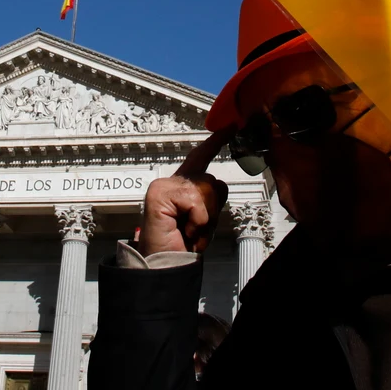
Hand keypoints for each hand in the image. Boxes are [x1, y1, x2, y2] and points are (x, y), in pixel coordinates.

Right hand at [137, 131, 227, 255]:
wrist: (165, 263)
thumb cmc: (183, 243)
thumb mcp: (204, 217)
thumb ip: (211, 197)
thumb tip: (219, 182)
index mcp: (183, 184)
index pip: (201, 156)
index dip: (216, 141)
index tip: (231, 126)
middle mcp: (172, 181)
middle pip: (213, 183)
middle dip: (212, 210)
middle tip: (194, 228)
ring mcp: (164, 185)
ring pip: (207, 191)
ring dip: (204, 219)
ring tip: (188, 230)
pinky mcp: (159, 193)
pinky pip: (197, 203)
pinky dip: (197, 222)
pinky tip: (182, 230)